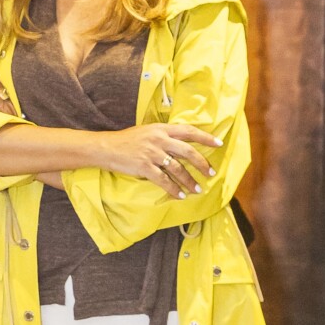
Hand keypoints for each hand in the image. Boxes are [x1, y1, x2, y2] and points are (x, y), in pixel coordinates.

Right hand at [102, 123, 220, 199]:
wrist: (106, 147)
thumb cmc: (126, 140)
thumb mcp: (147, 131)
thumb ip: (164, 136)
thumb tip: (182, 144)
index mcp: (161, 129)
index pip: (189, 131)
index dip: (205, 137)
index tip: (218, 144)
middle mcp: (159, 139)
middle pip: (188, 151)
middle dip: (202, 163)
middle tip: (210, 173)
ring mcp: (152, 153)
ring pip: (178, 169)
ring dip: (189, 181)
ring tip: (197, 189)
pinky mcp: (144, 167)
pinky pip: (164, 180)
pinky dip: (174, 189)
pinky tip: (180, 195)